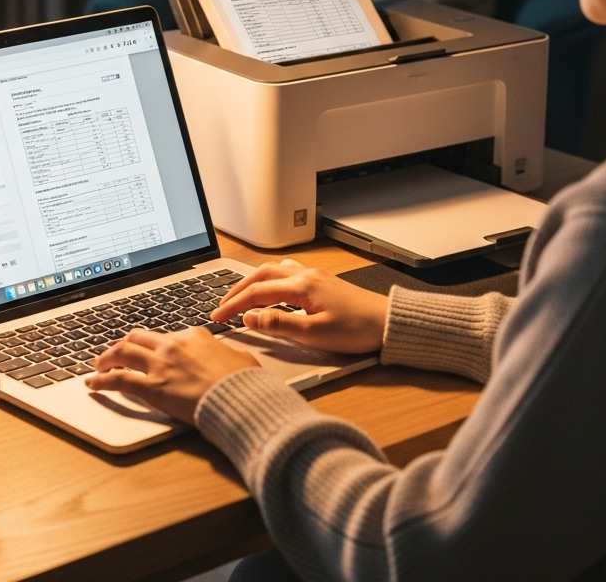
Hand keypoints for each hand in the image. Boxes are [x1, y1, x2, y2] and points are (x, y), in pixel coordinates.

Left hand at [86, 327, 258, 423]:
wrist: (239, 397)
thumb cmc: (243, 381)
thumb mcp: (239, 358)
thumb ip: (226, 355)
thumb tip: (231, 358)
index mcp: (194, 335)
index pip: (165, 336)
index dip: (152, 344)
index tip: (147, 351)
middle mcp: (173, 345)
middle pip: (138, 338)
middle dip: (123, 344)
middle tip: (115, 353)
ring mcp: (161, 364)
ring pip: (122, 352)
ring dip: (106, 357)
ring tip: (98, 365)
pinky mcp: (152, 387)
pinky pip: (118, 379)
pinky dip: (101, 380)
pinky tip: (93, 383)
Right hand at [212, 259, 387, 353]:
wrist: (388, 322)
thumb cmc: (356, 329)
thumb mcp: (314, 334)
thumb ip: (279, 324)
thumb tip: (250, 317)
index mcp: (301, 286)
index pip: (256, 292)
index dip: (233, 305)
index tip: (217, 317)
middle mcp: (305, 275)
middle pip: (261, 275)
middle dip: (237, 289)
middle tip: (221, 305)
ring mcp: (314, 276)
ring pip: (273, 271)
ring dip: (253, 282)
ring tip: (240, 296)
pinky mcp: (322, 282)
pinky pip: (287, 274)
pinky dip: (270, 280)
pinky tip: (271, 291)